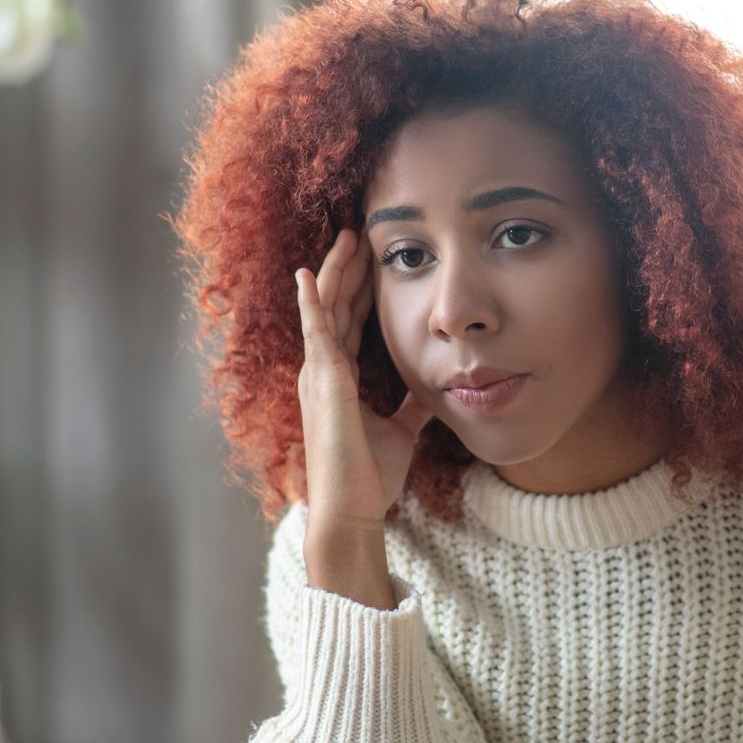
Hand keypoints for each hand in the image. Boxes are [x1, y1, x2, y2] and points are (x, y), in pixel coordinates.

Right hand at [294, 228, 433, 531]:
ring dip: (335, 271)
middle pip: (336, 307)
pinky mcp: (322, 380)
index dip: (359, 291)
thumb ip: (410, 406)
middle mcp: (323, 371)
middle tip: (358, 233)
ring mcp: (318, 374)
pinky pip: (314, 331)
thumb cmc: (369, 477)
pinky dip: (311, 301)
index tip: (371, 261)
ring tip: (345, 238)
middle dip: (348, 270)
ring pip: (326, 308)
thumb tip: (433, 388)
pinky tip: (309, 274)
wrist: (351, 509)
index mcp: (339, 380)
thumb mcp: (400, 430)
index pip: (349, 323)